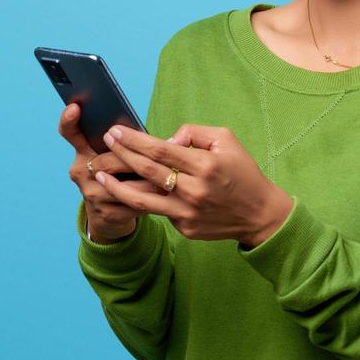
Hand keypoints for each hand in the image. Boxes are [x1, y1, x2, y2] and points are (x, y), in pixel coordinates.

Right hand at [57, 103, 165, 241]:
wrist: (111, 214)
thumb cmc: (122, 175)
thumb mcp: (119, 156)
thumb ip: (131, 142)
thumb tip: (167, 138)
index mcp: (83, 152)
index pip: (70, 133)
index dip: (69, 120)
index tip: (74, 107)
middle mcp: (80, 172)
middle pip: (106, 161)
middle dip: (134, 160)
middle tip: (157, 155)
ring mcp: (90, 194)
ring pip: (123, 185)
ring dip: (148, 181)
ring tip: (168, 176)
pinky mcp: (104, 213)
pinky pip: (132, 203)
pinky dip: (150, 198)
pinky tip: (164, 195)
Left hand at [93, 123, 294, 245]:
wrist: (259, 214)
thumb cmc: (242, 172)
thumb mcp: (226, 140)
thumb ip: (193, 133)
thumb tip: (165, 141)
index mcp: (204, 165)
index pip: (159, 150)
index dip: (133, 140)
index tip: (115, 130)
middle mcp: (194, 190)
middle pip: (146, 171)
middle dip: (121, 154)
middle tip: (105, 143)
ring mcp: (187, 213)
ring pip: (141, 200)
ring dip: (116, 186)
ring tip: (99, 175)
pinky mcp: (184, 229)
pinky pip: (158, 211)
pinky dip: (140, 200)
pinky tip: (125, 191)